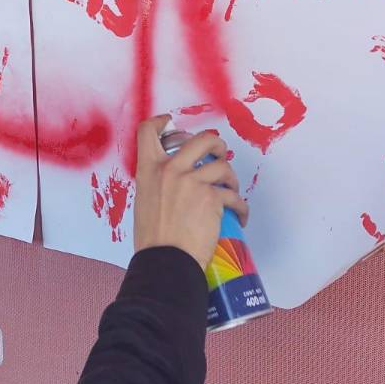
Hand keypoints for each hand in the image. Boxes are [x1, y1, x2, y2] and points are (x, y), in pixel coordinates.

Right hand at [133, 116, 247, 271]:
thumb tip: (171, 184)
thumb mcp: (144, 202)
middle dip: (216, 144)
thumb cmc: (152, 240)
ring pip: (223, 166)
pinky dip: (240, 206)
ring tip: (231, 191)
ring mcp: (193, 181)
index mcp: (148, 170)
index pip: (147, 132)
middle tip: (220, 154)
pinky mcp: (213, 198)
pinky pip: (233, 196)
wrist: (165, 261)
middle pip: (201, 139)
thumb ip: (157, 185)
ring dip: (230, 179)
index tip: (169, 123)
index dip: (160, 122)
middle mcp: (171, 169)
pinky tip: (240, 215)